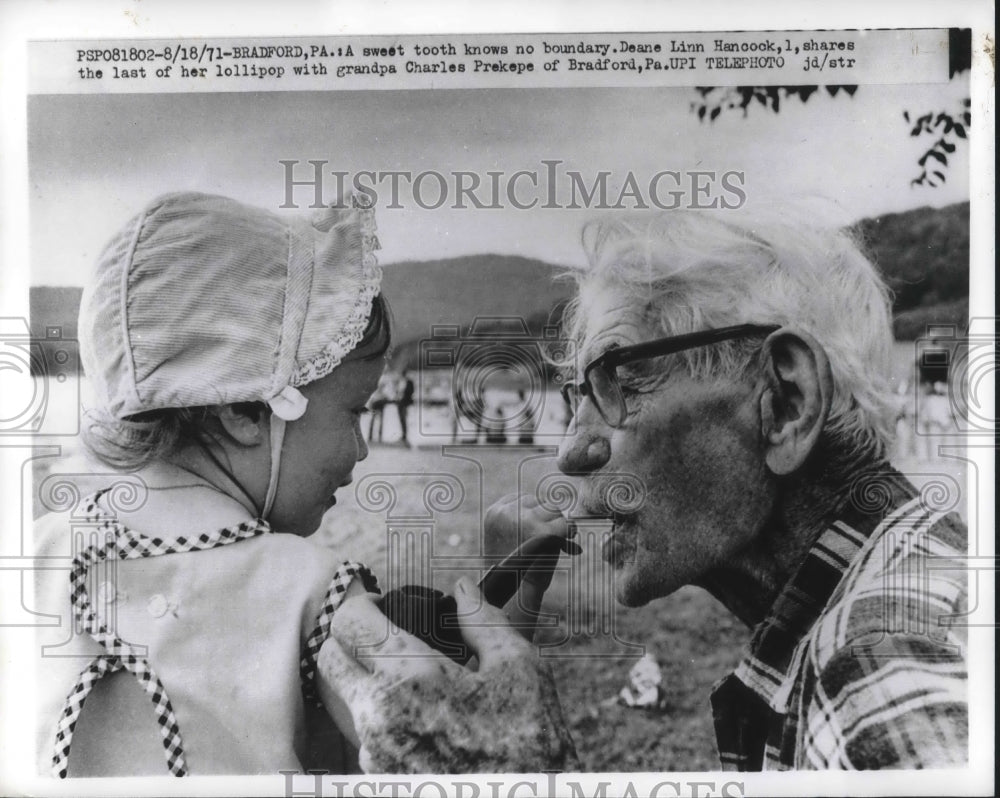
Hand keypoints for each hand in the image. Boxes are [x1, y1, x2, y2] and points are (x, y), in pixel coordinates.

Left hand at [317, 577, 579, 773]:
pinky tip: (418, 718)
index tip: (381, 604)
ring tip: (407, 679)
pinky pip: (361, 736)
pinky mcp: (378, 779)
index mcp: (412, 679)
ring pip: (341, 699)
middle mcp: (379, 719)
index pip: (349, 623)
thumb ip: (484, 622)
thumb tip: (464, 589)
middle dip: (351, 639)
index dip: (362, 604)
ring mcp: (374, 755)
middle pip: (329, 659)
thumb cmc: (531, 745)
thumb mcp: (520, 669)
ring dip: (363, 680)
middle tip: (384, 636)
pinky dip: (378, 718)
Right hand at [484, 493, 579, 636]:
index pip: (526, 499)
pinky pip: (565, 525)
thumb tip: (553, 506)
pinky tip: (563, 546)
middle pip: (541, 503)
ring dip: (559, 526)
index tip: (538, 532)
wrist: (515, 596)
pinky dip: (568, 535)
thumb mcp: (511, 538)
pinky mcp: (542, 532)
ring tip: (551, 546)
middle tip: (548, 541)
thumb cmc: (514, 571)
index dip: (537, 515)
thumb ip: (524, 520)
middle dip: (549, 520)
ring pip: (554, 511)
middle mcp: (506, 513)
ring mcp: (523, 521)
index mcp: (493, 512)